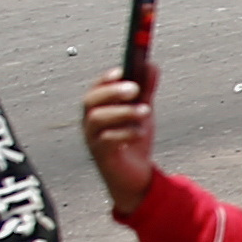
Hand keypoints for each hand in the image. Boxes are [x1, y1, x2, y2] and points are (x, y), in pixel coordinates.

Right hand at [81, 70, 157, 214]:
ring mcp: (93, 139)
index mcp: (99, 108)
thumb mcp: (142, 112)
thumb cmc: (133, 142)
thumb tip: (151, 64)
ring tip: (146, 111)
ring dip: (122, 111)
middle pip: (91, 100)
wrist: (136, 177)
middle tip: (135, 88)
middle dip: (112, 91)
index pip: (96, 88)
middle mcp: (90, 122)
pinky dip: (124, 133)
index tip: (123, 70)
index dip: (107, 77)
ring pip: (97, 119)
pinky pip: (106, 140)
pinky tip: (140, 132)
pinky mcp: (101, 155)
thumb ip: (146, 90)